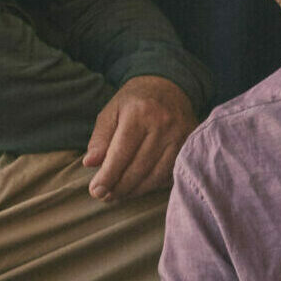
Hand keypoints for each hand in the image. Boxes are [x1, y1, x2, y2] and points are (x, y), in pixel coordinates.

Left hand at [83, 75, 196, 199]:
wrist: (169, 85)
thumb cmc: (134, 101)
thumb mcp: (111, 111)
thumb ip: (100, 138)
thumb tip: (90, 163)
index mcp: (139, 113)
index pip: (121, 153)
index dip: (107, 176)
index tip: (95, 191)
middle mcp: (163, 124)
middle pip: (139, 168)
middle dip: (119, 187)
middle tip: (105, 196)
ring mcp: (180, 134)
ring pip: (156, 175)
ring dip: (136, 190)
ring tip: (120, 194)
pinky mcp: (190, 143)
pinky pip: (170, 173)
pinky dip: (154, 184)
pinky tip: (140, 186)